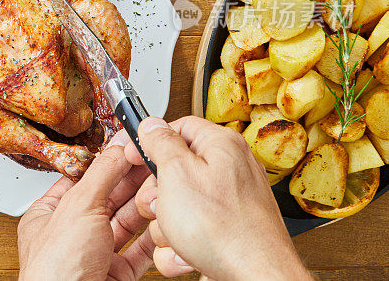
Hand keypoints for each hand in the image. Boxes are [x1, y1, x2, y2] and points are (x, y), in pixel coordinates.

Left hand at [18, 129, 152, 280]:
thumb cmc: (57, 270)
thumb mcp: (79, 206)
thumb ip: (102, 173)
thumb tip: (117, 145)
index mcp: (49, 215)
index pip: (82, 178)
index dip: (107, 161)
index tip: (130, 147)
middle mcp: (71, 235)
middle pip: (107, 198)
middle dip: (132, 180)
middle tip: (154, 160)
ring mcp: (95, 256)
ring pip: (126, 222)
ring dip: (146, 204)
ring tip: (164, 184)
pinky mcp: (117, 275)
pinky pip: (140, 250)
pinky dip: (154, 235)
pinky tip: (165, 220)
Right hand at [125, 116, 309, 279]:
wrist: (255, 278)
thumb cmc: (225, 229)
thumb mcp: (177, 173)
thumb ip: (161, 142)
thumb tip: (151, 124)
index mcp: (220, 146)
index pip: (178, 127)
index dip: (151, 141)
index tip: (133, 156)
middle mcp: (228, 171)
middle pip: (172, 170)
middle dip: (157, 195)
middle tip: (159, 205)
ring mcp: (228, 203)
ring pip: (177, 205)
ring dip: (166, 226)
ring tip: (179, 235)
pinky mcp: (225, 231)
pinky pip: (190, 231)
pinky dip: (181, 246)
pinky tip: (187, 253)